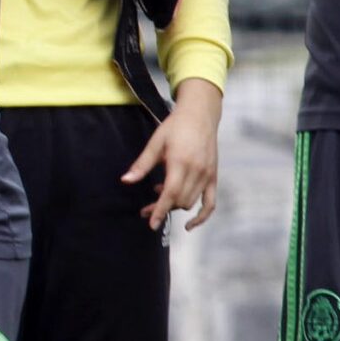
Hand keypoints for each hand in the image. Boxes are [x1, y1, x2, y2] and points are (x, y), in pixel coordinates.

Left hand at [124, 83, 220, 232]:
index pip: (170, 193)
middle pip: (179, 200)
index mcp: (180, 162)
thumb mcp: (155, 143)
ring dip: (174, 205)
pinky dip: (202, 216)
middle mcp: (197, 171)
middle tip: (144, 209)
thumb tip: (125, 181)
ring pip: (190, 202)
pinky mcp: (214, 176)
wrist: (200, 115)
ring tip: (159, 196)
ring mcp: (207, 175)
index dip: (160, 210)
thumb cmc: (175, 127)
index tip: (151, 223)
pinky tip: (190, 225)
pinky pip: (210, 202)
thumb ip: (142, 165)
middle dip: (162, 208)